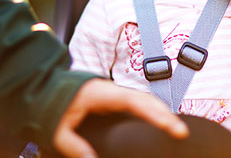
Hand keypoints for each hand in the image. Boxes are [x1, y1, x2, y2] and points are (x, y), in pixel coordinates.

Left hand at [53, 78, 188, 157]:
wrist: (48, 85)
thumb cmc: (53, 102)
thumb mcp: (58, 127)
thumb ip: (73, 146)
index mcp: (103, 93)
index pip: (134, 102)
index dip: (154, 113)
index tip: (171, 125)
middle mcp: (114, 90)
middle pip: (146, 99)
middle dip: (165, 114)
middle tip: (181, 132)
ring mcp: (117, 93)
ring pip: (145, 99)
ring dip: (161, 111)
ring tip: (177, 128)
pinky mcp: (116, 99)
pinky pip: (140, 103)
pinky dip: (153, 110)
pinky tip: (160, 121)